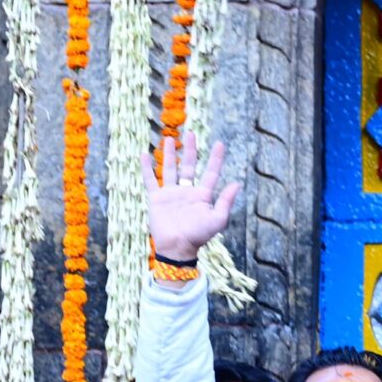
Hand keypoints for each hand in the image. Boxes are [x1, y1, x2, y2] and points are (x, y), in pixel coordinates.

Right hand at [149, 130, 236, 264]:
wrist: (177, 247)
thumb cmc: (199, 235)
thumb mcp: (218, 219)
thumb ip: (226, 201)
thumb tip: (236, 183)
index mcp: (202, 195)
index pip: (210, 172)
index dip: (215, 159)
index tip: (219, 144)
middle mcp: (187, 191)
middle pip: (189, 165)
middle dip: (190, 150)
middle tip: (191, 134)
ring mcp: (171, 193)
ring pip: (170, 169)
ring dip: (169, 154)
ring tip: (169, 138)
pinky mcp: (156, 198)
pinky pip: (150, 180)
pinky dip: (147, 168)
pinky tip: (144, 155)